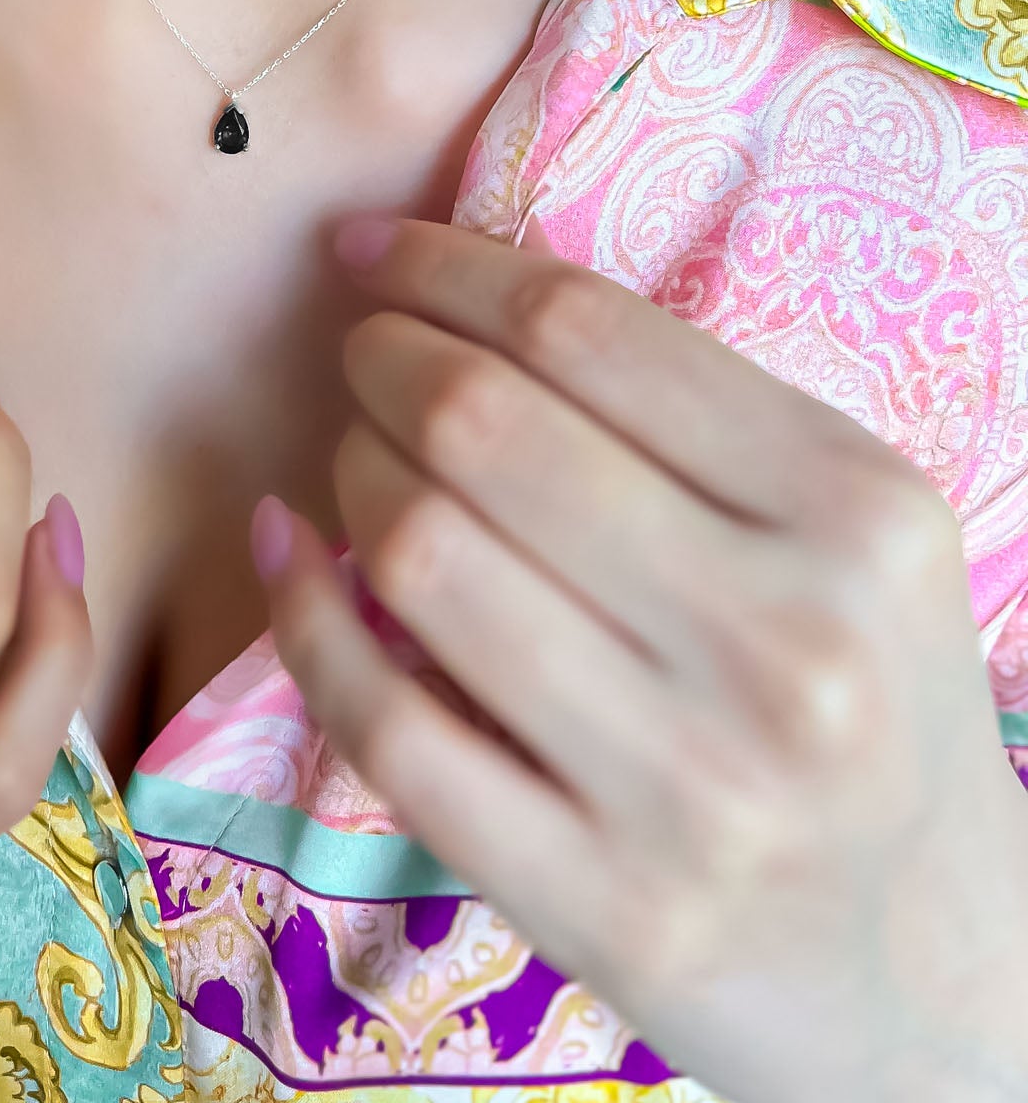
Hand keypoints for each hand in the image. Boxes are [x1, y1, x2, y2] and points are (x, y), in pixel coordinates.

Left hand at [254, 216, 1027, 1102]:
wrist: (945, 982)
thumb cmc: (875, 711)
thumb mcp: (851, 540)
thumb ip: (698, 424)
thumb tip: (468, 298)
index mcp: (856, 514)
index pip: (588, 332)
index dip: (446, 267)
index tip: (371, 249)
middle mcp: (786, 644)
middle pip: (485, 428)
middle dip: (379, 358)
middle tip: (359, 353)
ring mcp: (694, 789)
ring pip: (423, 555)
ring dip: (348, 472)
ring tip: (353, 456)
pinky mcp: (608, 911)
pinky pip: (389, 725)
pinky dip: (303, 613)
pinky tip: (285, 550)